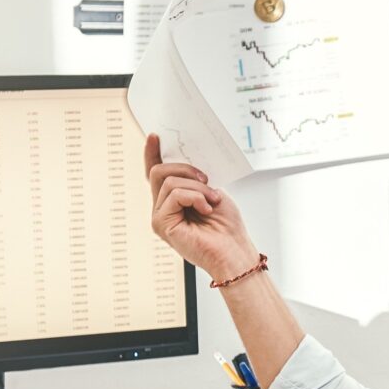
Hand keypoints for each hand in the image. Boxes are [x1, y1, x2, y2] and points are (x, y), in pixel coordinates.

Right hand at [144, 134, 259, 281]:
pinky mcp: (161, 224)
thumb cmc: (228, 228)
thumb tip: (187, 162)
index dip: (153, 154)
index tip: (155, 136)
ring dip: (197, 187)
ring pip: (169, 182)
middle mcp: (163, 208)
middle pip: (159, 172)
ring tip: (213, 200)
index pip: (157, 175)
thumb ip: (195, 180)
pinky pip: (174, 195)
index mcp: (174, 201)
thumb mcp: (213, 193)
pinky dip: (195, 197)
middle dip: (185, 169)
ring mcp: (160, 216)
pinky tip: (207, 208)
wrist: (235, 252)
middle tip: (207, 179)